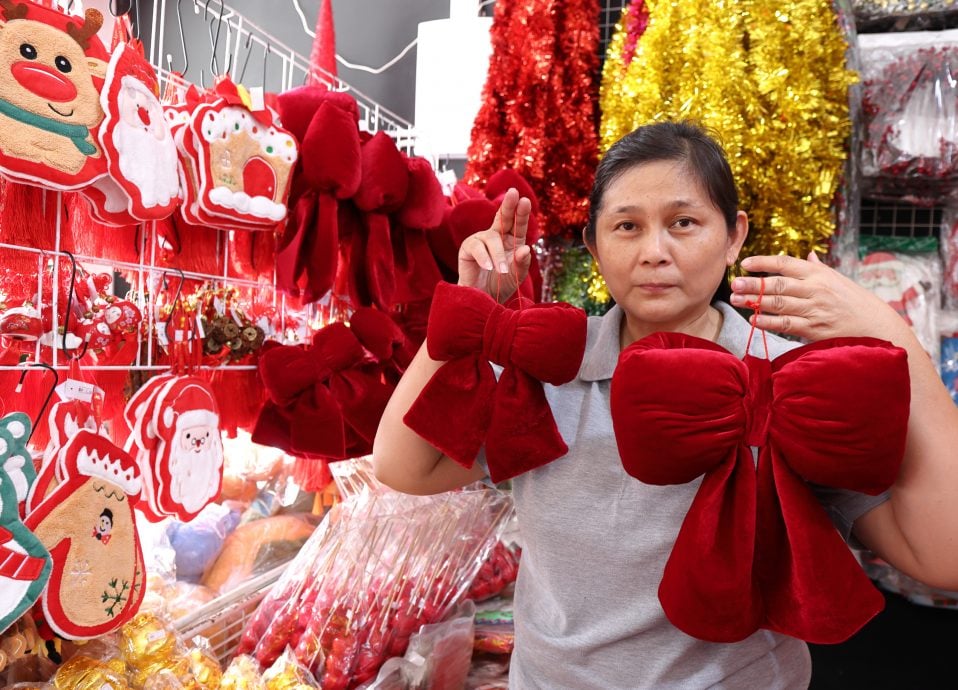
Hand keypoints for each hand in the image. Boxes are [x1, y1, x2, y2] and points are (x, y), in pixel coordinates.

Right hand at [457, 188, 532, 302]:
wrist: (483, 299)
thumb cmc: (502, 285)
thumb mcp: (516, 275)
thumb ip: (522, 263)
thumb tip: (526, 248)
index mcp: (512, 240)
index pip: (518, 224)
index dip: (521, 212)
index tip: (525, 200)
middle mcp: (496, 235)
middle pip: (503, 217)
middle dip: (508, 206)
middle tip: (513, 193)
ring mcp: (481, 240)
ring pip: (492, 238)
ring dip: (498, 255)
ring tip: (502, 271)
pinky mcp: (468, 248)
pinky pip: (476, 247)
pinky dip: (484, 258)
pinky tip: (488, 267)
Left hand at [729, 252, 907, 341]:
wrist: (876, 326)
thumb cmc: (853, 301)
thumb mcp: (837, 279)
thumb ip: (818, 268)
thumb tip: (808, 255)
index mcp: (818, 274)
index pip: (786, 264)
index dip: (764, 262)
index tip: (745, 263)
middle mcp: (815, 290)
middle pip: (778, 284)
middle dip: (753, 284)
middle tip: (734, 283)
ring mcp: (814, 310)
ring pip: (779, 304)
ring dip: (755, 302)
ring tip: (736, 300)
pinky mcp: (814, 330)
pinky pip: (786, 325)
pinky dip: (768, 322)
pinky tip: (754, 319)